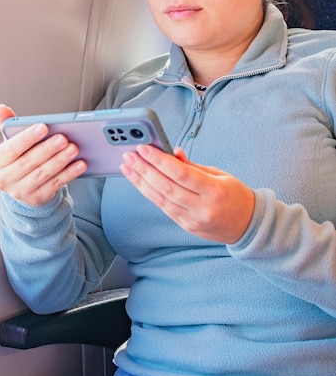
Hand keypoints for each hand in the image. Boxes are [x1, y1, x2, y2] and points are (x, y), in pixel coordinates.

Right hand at [0, 104, 87, 205]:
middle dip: (48, 149)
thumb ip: (9, 125)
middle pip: (28, 162)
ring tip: (73, 148)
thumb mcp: (11, 143)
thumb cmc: (18, 159)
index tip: (43, 126)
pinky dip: (69, 174)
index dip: (27, 138)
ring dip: (60, 160)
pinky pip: (55, 184)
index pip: (11, 149)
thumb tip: (2, 108)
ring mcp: (21, 191)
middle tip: (63, 138)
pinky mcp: (37, 198)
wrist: (22, 186)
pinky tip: (79, 164)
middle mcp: (5, 178)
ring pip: (42, 174)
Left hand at [120, 145, 254, 243]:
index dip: (160, 160)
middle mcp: (202, 208)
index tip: (144, 148)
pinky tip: (139, 181)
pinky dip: (149, 193)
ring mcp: (193, 220)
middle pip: (166, 187)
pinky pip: (163, 208)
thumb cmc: (235, 195)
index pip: (181, 174)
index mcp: (215, 191)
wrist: (247, 226)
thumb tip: (172, 152)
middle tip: (129, 156)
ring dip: (140, 182)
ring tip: (127, 167)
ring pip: (160, 199)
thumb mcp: (219, 174)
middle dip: (144, 170)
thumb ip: (193, 165)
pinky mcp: (185, 226)